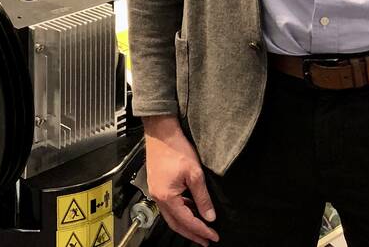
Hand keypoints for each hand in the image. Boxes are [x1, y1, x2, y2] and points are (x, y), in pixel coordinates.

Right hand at [143, 115, 218, 244]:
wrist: (161, 132)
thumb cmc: (175, 149)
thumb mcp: (195, 174)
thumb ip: (203, 198)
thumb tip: (209, 216)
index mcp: (166, 196)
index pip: (187, 221)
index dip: (202, 230)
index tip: (214, 236)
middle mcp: (158, 197)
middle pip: (175, 224)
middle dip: (192, 234)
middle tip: (206, 240)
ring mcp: (155, 191)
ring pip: (171, 216)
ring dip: (185, 224)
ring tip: (200, 228)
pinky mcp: (156, 185)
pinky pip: (168, 205)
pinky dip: (180, 211)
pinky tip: (190, 209)